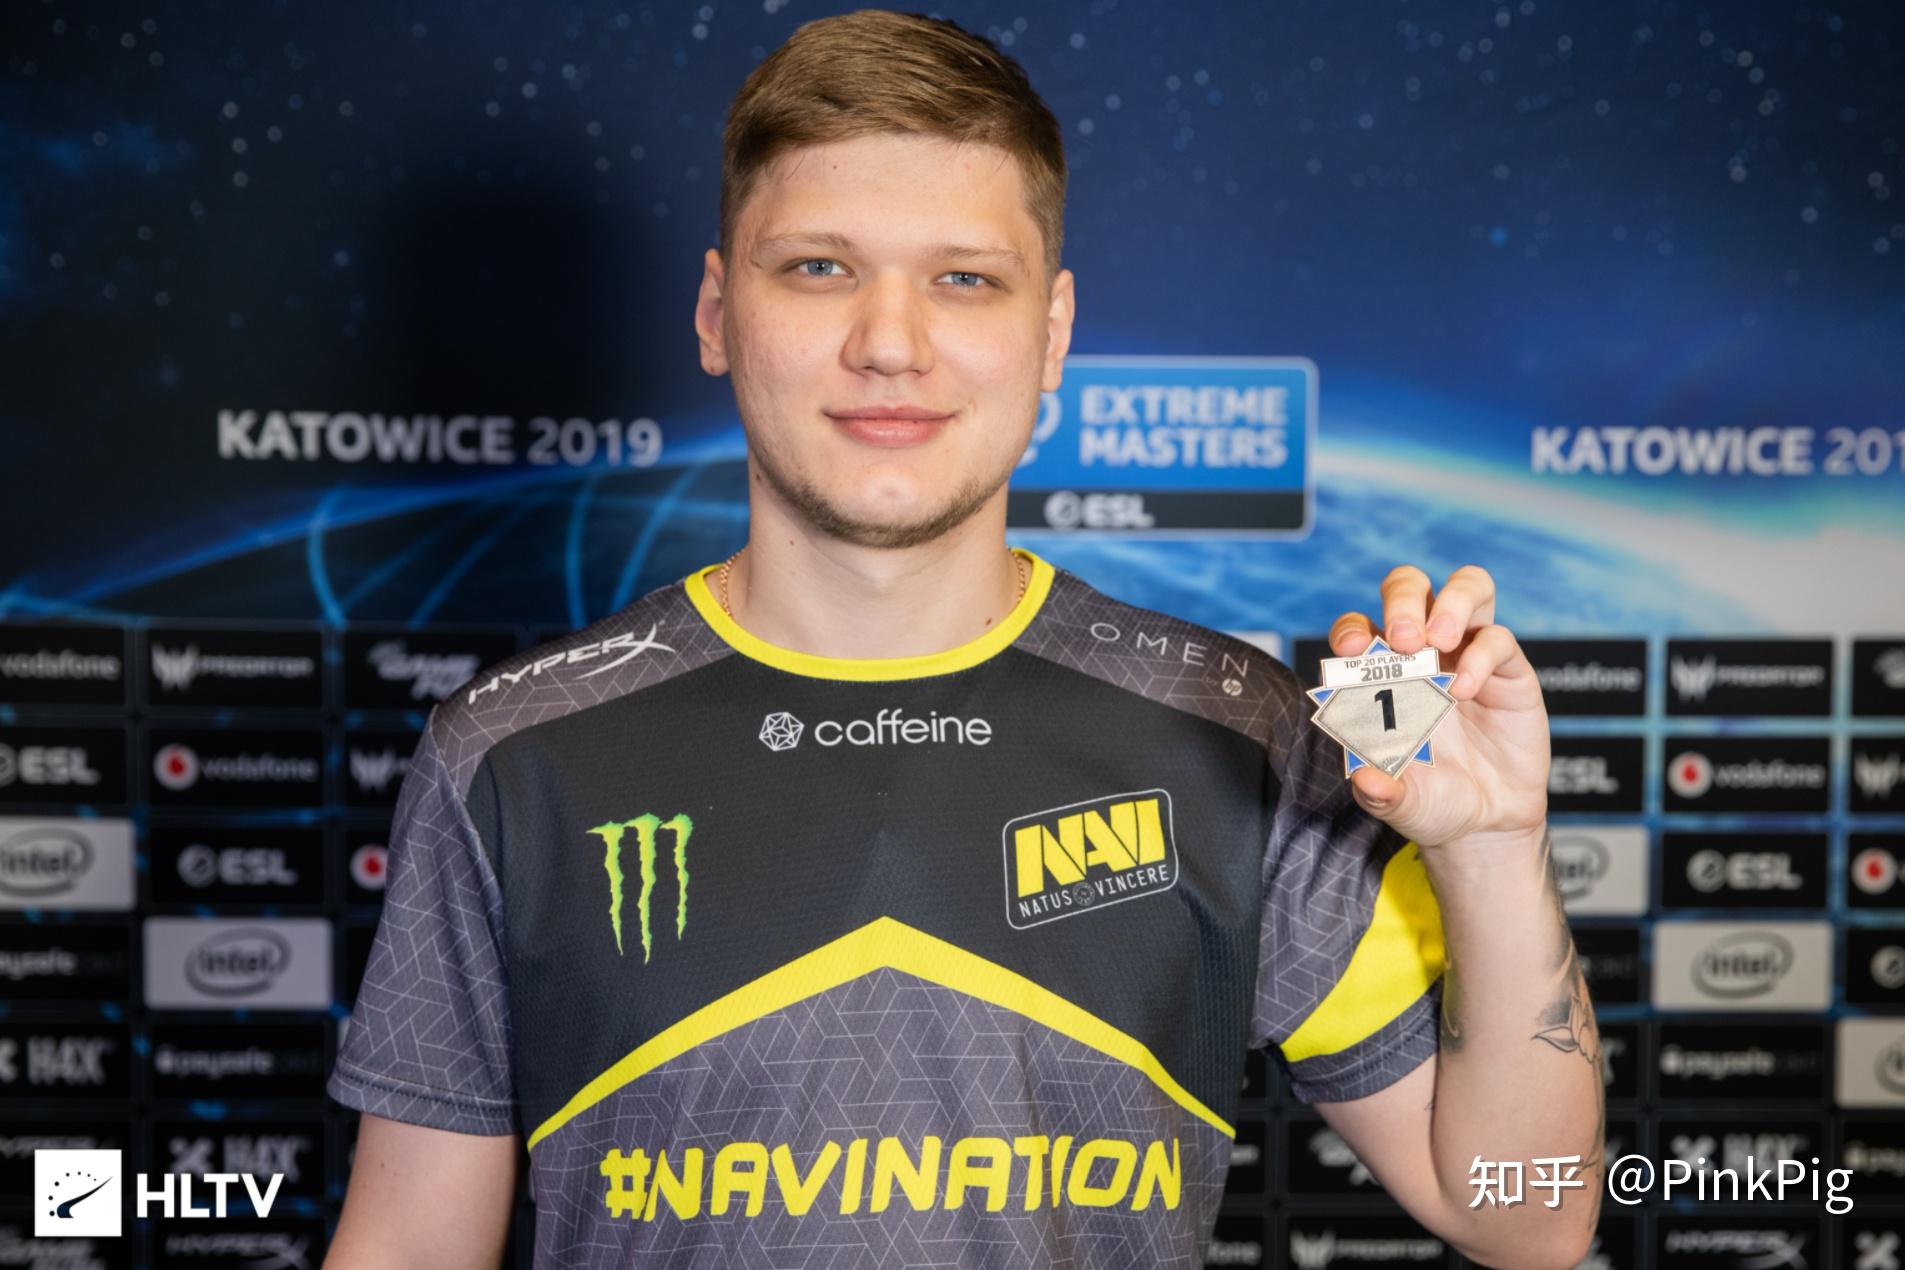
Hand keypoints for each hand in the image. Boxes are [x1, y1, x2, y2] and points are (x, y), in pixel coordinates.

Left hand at [1326, 564, 1548, 849]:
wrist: (1487, 823)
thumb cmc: (1433, 800)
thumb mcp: (1402, 801)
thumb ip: (1381, 792)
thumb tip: (1363, 778)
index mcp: (1382, 672)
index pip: (1359, 627)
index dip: (1351, 628)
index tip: (1351, 648)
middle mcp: (1423, 654)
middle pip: (1410, 587)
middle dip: (1403, 600)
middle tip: (1404, 638)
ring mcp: (1468, 654)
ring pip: (1467, 588)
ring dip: (1451, 602)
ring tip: (1440, 640)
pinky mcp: (1509, 670)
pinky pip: (1498, 639)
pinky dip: (1482, 657)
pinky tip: (1466, 690)